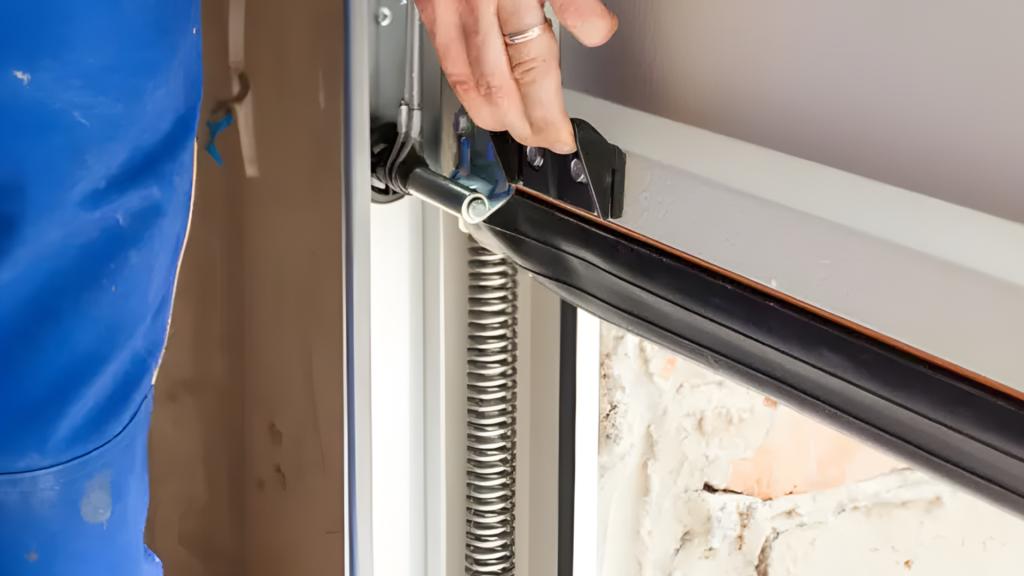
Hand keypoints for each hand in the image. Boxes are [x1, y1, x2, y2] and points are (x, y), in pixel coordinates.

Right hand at [416, 0, 617, 152]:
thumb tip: (597, 32)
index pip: (534, 66)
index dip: (547, 111)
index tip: (563, 134)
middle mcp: (478, 0)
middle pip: (499, 82)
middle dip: (522, 123)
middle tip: (542, 141)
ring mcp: (448, 4)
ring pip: (465, 77)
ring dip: (490, 115)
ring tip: (513, 130)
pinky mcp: (428, 2)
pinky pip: (445, 56)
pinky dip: (463, 86)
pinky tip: (478, 99)